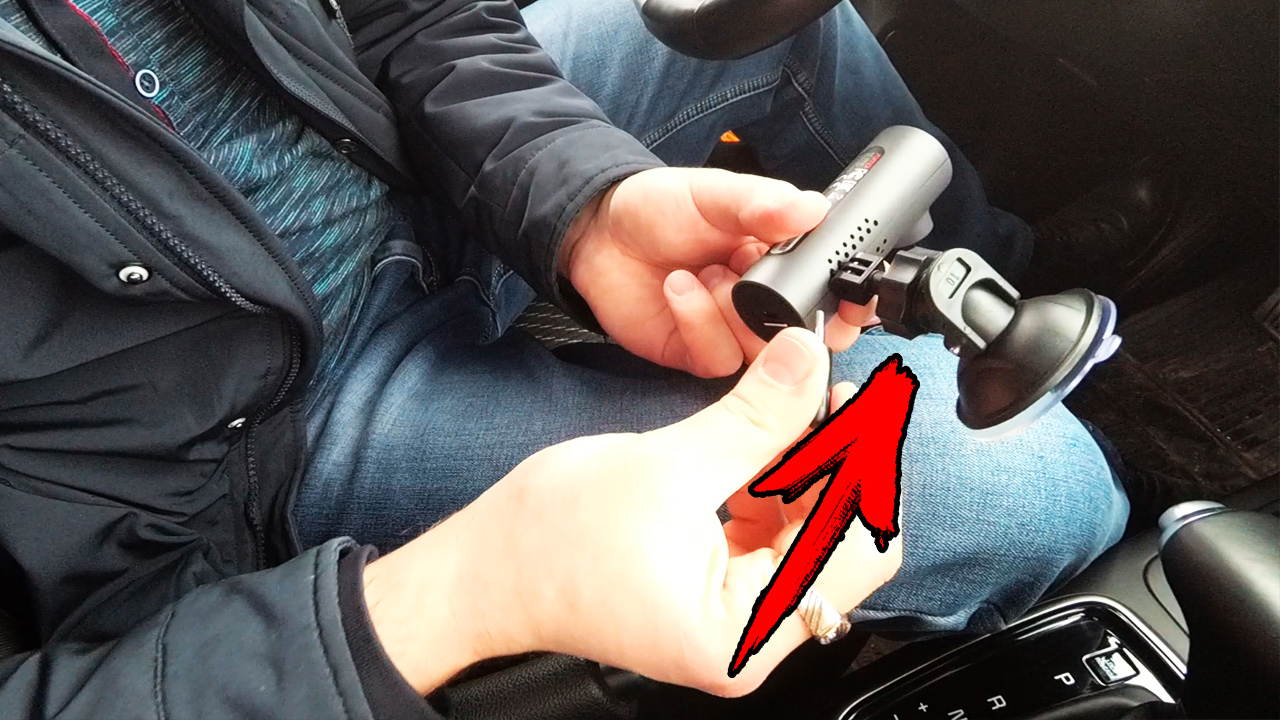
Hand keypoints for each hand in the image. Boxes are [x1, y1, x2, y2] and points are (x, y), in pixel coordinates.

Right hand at [363, 328, 901, 695]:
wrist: (486, 570)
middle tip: (832, 390)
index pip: (856, 549)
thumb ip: (754, 416)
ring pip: (810, 535)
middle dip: (838, 464)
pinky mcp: (717, 593)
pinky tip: (763, 438)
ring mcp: (734, 618)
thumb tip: (808, 362)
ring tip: (794, 405)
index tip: (860, 401)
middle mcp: (749, 638)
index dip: (865, 468)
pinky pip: (774, 536)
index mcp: (742, 630)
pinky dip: (776, 484)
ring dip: (808, 469)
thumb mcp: (667, 464)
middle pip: (840, 545)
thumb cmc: (549, 542)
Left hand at [562, 168, 879, 377]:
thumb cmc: (658, 208)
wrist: (597, 232)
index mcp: (781, 260)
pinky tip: (680, 287)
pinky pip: (718, 358)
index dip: (846, 302)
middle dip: (790, 318)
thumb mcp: (714, 195)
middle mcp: (762, 302)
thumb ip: (762, 203)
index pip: (829, 291)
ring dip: (735, 312)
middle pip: (803, 335)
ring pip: (762, 352)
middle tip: (766, 289)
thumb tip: (813, 208)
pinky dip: (699, 321)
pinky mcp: (695, 353)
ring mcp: (729, 331)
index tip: (851, 301)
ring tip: (707, 272)